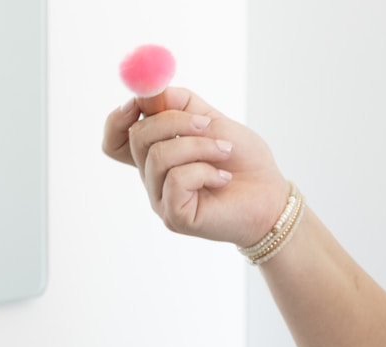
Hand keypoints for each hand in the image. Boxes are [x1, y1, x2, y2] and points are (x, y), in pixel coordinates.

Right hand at [102, 87, 289, 246]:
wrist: (270, 195)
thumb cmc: (243, 161)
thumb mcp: (211, 120)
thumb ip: (180, 104)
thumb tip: (150, 91)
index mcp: (155, 154)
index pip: (114, 140)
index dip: (118, 119)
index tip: (140, 100)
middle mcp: (152, 178)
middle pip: (136, 138)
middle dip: (173, 121)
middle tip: (206, 123)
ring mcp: (160, 200)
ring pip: (158, 157)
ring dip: (197, 146)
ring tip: (224, 153)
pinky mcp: (174, 217)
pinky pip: (176, 180)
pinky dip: (204, 171)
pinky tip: (223, 178)